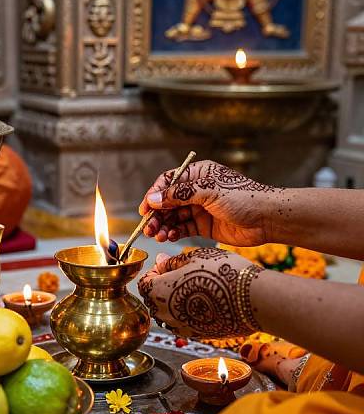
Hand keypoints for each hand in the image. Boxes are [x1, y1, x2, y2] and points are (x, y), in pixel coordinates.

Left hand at [137, 248, 262, 338]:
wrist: (253, 299)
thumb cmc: (223, 272)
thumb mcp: (194, 257)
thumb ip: (172, 262)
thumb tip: (160, 261)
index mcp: (160, 291)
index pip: (143, 283)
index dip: (153, 272)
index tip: (166, 266)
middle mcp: (166, 313)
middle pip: (152, 300)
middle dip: (160, 287)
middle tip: (180, 274)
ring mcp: (182, 327)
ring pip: (166, 314)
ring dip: (171, 301)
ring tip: (193, 287)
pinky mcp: (197, 335)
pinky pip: (182, 324)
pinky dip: (185, 313)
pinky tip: (202, 301)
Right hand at [139, 160, 281, 246]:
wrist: (268, 219)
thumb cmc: (243, 198)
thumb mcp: (208, 192)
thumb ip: (179, 194)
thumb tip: (153, 199)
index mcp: (197, 175)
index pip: (167, 182)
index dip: (154, 195)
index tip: (144, 209)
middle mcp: (196, 191)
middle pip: (167, 201)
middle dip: (156, 214)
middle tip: (148, 228)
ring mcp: (200, 209)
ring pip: (174, 216)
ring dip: (163, 225)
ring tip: (157, 235)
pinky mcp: (204, 226)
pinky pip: (183, 228)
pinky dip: (174, 232)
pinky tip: (169, 237)